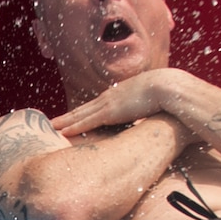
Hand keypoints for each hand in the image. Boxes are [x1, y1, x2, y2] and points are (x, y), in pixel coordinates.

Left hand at [51, 69, 185, 136]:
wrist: (169, 88)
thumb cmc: (167, 95)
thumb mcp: (154, 102)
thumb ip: (147, 110)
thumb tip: (152, 118)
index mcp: (120, 95)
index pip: (97, 105)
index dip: (84, 111)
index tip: (74, 116)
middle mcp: (110, 97)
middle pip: (83, 108)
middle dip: (68, 115)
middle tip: (53, 121)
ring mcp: (108, 104)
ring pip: (80, 115)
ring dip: (65, 121)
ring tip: (51, 126)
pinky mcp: (110, 112)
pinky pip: (87, 121)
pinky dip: (73, 126)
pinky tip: (62, 131)